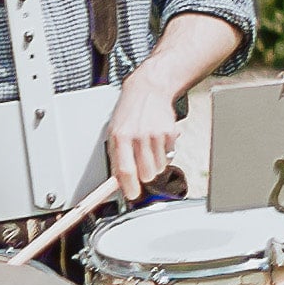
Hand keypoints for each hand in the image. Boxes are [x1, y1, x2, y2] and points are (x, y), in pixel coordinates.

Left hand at [104, 77, 189, 200]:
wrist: (149, 89)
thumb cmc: (129, 111)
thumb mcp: (114, 131)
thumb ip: (116, 156)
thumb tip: (117, 181)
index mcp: (121, 137)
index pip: (125, 170)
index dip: (129, 187)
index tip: (132, 195)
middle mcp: (138, 136)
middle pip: (146, 173)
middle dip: (144, 176)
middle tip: (141, 167)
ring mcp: (155, 135)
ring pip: (159, 167)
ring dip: (154, 164)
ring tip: (148, 149)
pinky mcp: (169, 133)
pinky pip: (169, 156)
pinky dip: (164, 153)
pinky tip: (157, 140)